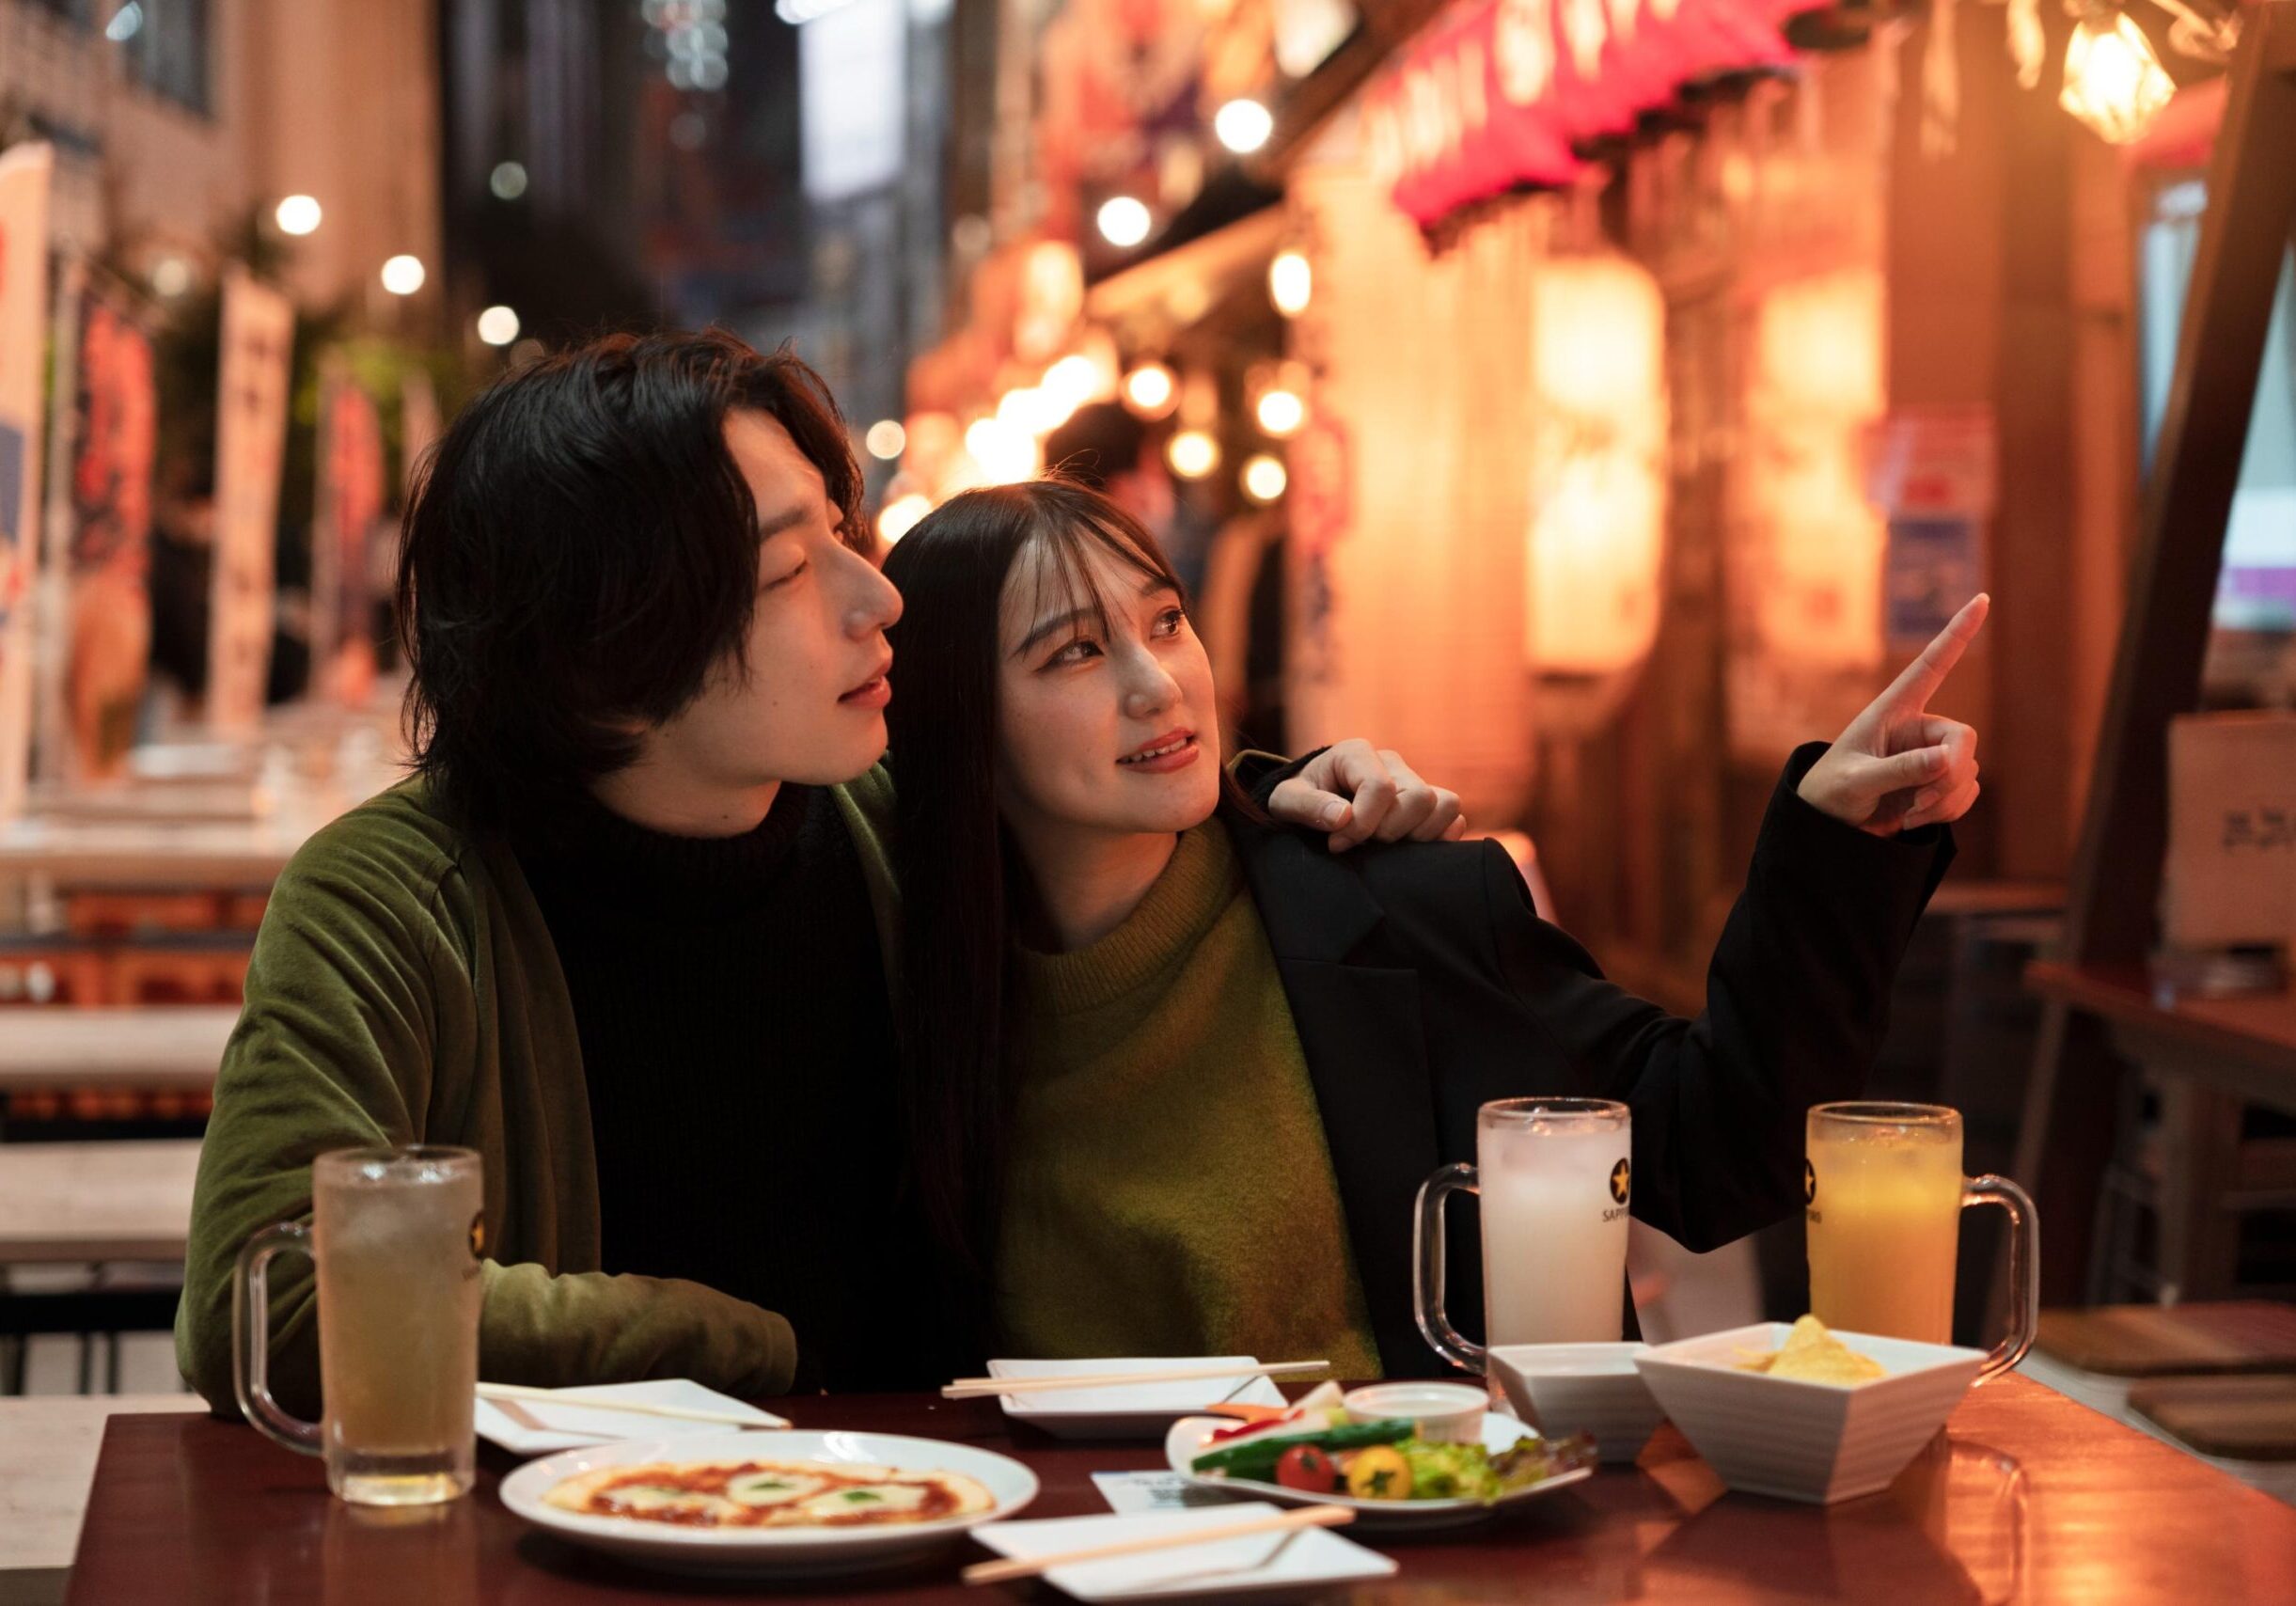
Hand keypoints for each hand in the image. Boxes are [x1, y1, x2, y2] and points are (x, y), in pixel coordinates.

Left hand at [1268, 740, 1467, 851]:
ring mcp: (1412, 780)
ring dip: (1418, 834)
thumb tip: (1343, 817)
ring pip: (1443, 804)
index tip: (1337, 844)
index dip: (1363, 824)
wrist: (1309, 801)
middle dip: (1391, 831)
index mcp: (1356, 753)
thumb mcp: (1286, 801)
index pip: (1380, 788)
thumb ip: (1308, 807)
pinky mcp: (1426, 802)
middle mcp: (1391, 762)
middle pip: (1418, 797)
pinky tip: (1408, 847)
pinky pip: (1452, 814)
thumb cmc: (1297, 798)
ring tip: (1386, 846)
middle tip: (1364, 844)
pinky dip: (1439, 835)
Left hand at [1798, 595, 1988, 835]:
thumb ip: (1900, 770)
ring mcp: (1931, 756)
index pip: (1932, 665)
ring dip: (1944, 799)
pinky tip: (1913, 817)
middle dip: (1950, 774)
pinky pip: (1968, 792)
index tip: (1981, 599)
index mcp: (1894, 710)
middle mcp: (1918, 728)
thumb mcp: (1857, 781)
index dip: (1958, 633)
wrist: (1829, 827)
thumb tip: (1947, 760)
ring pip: (1968, 771)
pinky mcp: (1939, 783)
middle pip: (1964, 739)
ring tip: (1906, 812)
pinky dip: (1948, 810)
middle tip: (1920, 801)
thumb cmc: (1831, 794)